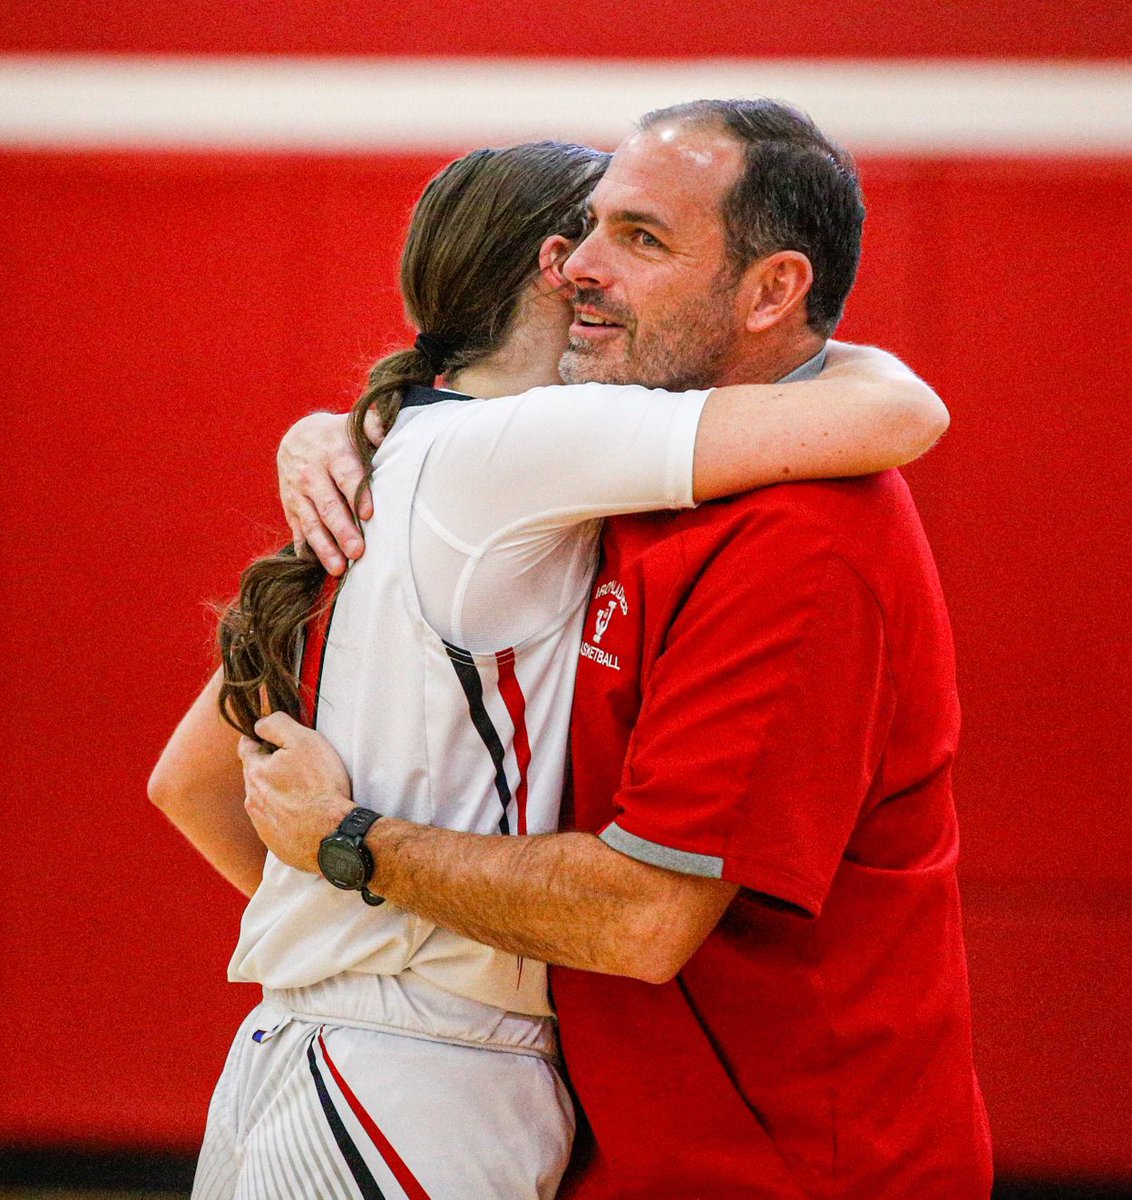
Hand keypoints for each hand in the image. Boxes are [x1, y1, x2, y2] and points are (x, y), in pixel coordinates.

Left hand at [239, 712, 353, 873]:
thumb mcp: (303, 741)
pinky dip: (285, 815)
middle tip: (295, 764)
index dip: (258, 738)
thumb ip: (277, 725)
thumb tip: (259, 723)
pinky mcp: (274, 841)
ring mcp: (262, 823)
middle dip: (270, 767)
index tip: (270, 737)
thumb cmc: (320, 786)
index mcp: (255, 772)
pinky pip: (275, 822)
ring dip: (277, 792)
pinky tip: (305, 814)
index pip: (246, 747)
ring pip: (263, 799)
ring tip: (303, 791)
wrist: (332, 835)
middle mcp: (252, 798)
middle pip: (255, 774)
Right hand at [277, 411, 386, 574]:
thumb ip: (374, 426)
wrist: (297, 437)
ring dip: (324, 548)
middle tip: (357, 552)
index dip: (358, 496)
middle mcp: (312, 475)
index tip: (369, 515)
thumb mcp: (353, 425)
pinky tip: (316, 568)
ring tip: (338, 569)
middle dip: (342, 530)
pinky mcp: (290, 508)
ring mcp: (298, 494)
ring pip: (310, 523)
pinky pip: (297, 530)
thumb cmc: (338, 436)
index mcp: (333, 454)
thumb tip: (389, 428)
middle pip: (328, 506)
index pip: (347, 477)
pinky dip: (306, 550)